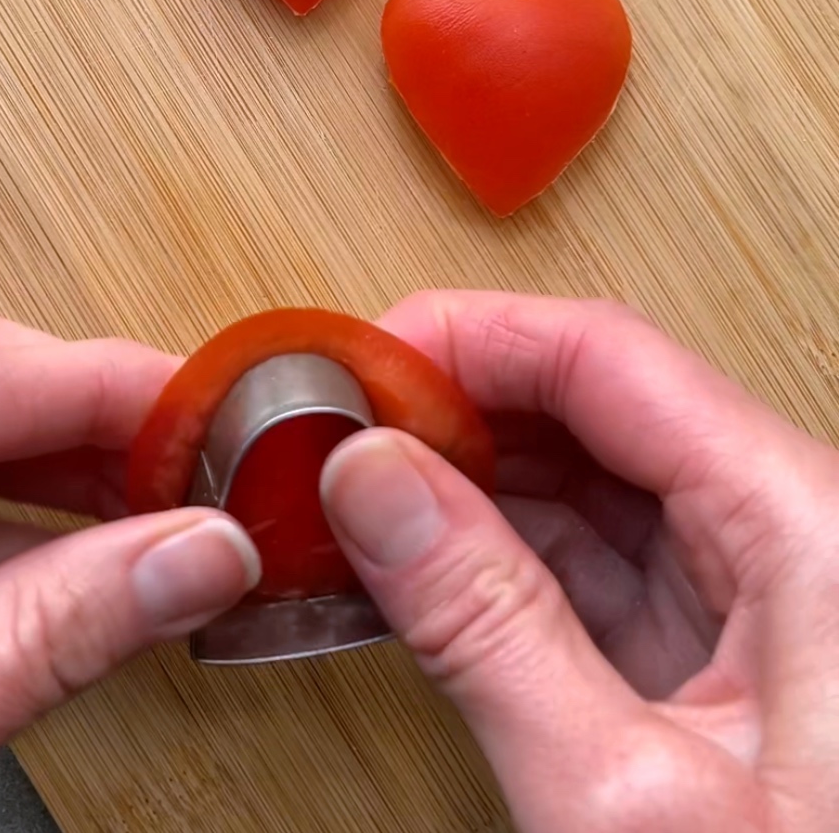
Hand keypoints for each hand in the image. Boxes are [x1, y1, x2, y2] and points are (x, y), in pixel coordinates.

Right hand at [322, 291, 838, 832]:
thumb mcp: (625, 801)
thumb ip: (483, 623)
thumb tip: (368, 481)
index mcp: (808, 529)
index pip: (608, 359)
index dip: (471, 337)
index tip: (361, 362)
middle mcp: (787, 534)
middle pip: (592, 406)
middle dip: (450, 409)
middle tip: (332, 435)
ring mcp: (749, 592)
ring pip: (582, 481)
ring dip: (460, 480)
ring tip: (351, 495)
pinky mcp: (712, 648)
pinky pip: (586, 560)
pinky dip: (491, 554)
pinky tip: (410, 560)